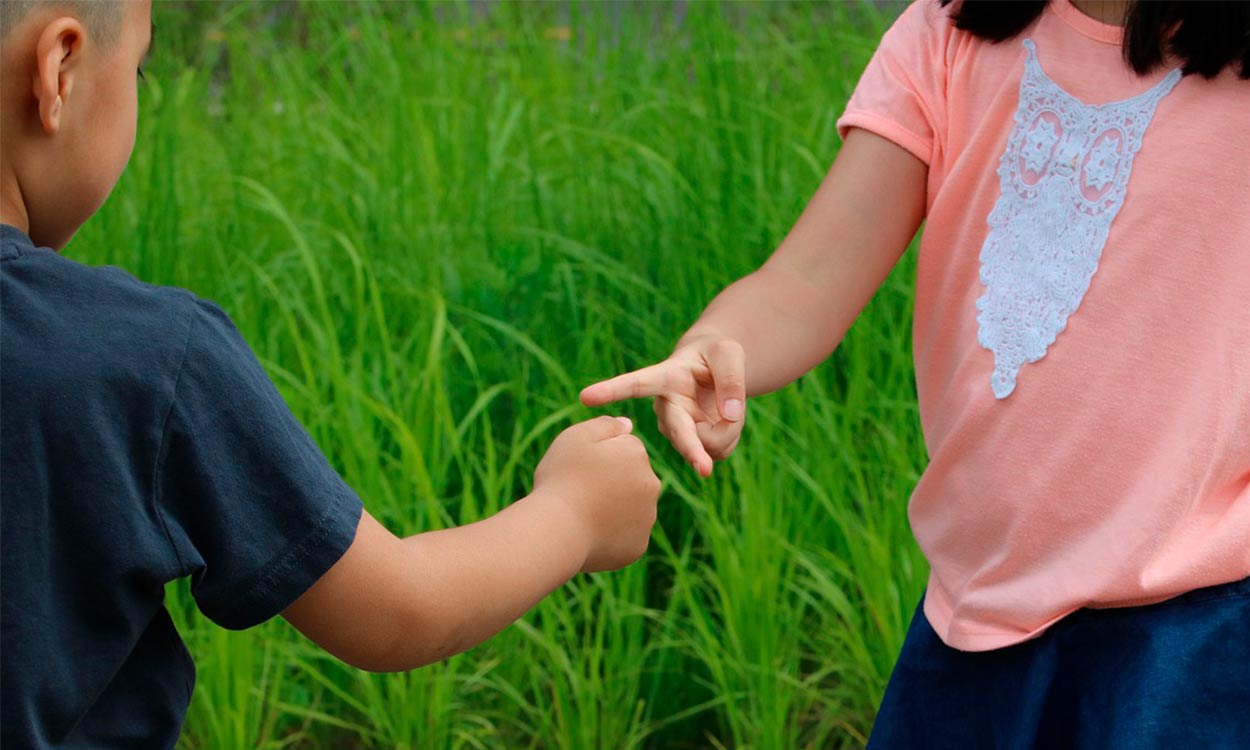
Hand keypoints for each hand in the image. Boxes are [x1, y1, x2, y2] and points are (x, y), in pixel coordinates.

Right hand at [533, 416, 661, 571]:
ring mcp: (646, 518)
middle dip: (611, 480)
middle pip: (630, 477)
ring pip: (628, 507)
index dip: (598, 455)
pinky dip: (610, 533)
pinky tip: (589, 533)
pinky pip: (624, 534)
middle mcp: (651, 485)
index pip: (623, 448)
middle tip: (581, 490)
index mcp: (637, 455)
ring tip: (583, 512)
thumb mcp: (575, 437)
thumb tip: (627, 424)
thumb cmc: (562, 479)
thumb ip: (605, 425)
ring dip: (612, 507)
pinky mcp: (637, 546)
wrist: (555, 531)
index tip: (581, 467)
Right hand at [579, 336, 745, 477]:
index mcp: (666, 378)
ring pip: (705, 445)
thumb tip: (730, 415)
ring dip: (728, 434)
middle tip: (705, 470)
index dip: (612, 390)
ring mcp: (676, 430)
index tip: (585, 397)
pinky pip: (715, 454)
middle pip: (678, 433)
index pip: (637, 384)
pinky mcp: (690, 445)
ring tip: (732, 410)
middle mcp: (665, 408)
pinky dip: (730, 442)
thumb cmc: (718, 355)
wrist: (716, 371)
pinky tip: (725, 425)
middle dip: (692, 450)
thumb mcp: (730, 354)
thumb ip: (731, 379)